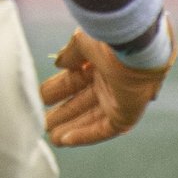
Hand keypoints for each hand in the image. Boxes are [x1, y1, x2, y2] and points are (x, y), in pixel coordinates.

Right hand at [40, 20, 175, 146]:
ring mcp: (119, 98)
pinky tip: (66, 140)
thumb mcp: (83, 41)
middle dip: (63, 112)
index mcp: (102, 61)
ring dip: (71, 127)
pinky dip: (85, 135)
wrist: (136, 44)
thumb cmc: (110, 38)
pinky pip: (104, 129)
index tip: (41, 97)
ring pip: (92, 118)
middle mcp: (111, 80)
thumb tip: (58, 64)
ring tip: (51, 138)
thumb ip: (71, 54)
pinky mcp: (127, 113)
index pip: (76, 79)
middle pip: (82, 101)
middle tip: (43, 122)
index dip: (58, 89)